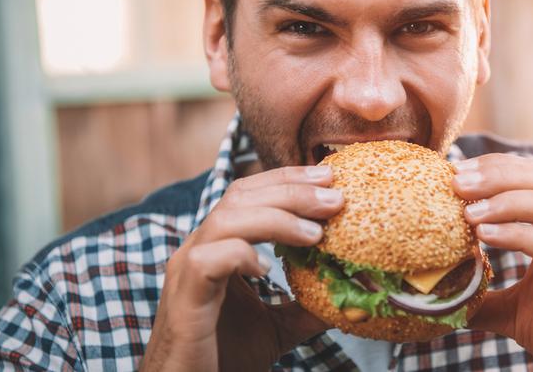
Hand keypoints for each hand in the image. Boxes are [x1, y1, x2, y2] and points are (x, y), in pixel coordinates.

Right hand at [140, 165, 341, 371]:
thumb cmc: (223, 359)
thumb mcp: (276, 329)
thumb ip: (305, 308)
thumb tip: (349, 299)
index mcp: (217, 246)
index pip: (249, 194)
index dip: (287, 180)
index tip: (328, 178)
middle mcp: (199, 249)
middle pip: (240, 196)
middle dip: (290, 190)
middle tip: (333, 196)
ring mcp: (186, 271)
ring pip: (225, 220)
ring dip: (275, 218)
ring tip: (315, 233)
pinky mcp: (184, 300)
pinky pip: (207, 261)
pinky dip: (240, 255)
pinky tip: (267, 268)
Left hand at [454, 154, 532, 371]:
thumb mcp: (516, 310)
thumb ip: (484, 299)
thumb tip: (443, 299)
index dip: (498, 167)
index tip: (458, 171)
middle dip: (498, 174)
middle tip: (456, 180)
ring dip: (508, 199)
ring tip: (468, 210)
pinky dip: (519, 234)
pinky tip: (486, 235)